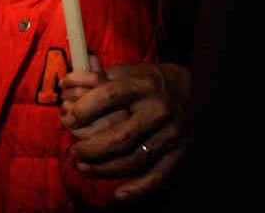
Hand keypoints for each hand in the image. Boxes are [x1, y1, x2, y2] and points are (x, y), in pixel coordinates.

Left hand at [60, 61, 190, 199]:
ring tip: (82, 166)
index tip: (68, 118)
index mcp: (143, 86)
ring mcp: (171, 134)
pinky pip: (159, 175)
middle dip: (90, 147)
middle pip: (120, 136)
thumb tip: (66, 84)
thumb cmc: (152, 80)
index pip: (109, 95)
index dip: (84, 108)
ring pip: (134, 159)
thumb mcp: (128, 70)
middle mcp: (158, 110)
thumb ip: (99, 77)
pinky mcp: (180, 152)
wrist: (198, 88)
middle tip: (73, 150)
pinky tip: (119, 194)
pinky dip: (139, 188)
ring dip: (104, 168)